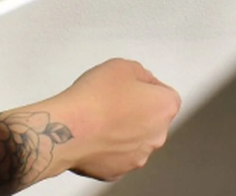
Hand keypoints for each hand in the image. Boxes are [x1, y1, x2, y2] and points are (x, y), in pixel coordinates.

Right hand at [48, 58, 180, 181]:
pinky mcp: (118, 171)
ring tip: (100, 115)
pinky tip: (94, 133)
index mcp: (163, 108)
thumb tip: (140, 81)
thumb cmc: (95, 99)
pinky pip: (118, 153)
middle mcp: (156, 136)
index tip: (131, 83)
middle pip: (152, 118)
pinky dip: (109, 145)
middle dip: (137, 108)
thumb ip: (140, 73)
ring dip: (123, 128)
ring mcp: (138, 157)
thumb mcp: (122, 65)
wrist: (69, 129)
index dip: (147, 85)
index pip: (166, 93)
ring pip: (135, 137)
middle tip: (113, 98)